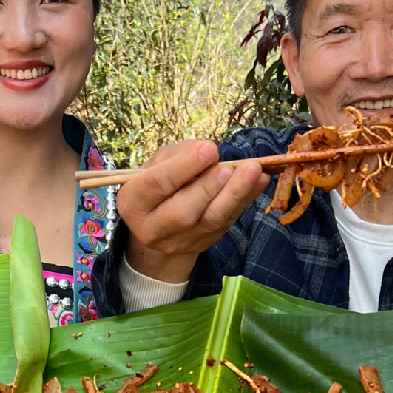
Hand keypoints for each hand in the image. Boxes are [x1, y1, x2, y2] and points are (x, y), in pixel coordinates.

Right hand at [118, 140, 268, 283]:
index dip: (184, 167)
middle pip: (184, 211)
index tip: (209, 148)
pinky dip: (246, 200)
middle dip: (210, 186)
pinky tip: (260, 181)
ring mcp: (180, 241)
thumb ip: (177, 155)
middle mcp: (152, 228)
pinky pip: (228, 222)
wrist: (158, 226)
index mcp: (132, 203)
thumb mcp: (155, 165)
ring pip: (210, 220)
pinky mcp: (203, 244)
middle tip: (230, 166)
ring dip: (235, 194)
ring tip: (253, 171)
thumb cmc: (156, 185)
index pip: (157, 185)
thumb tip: (208, 151)